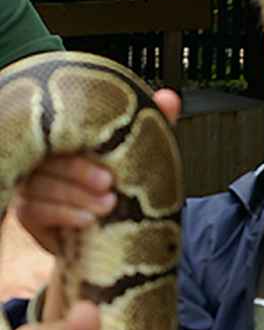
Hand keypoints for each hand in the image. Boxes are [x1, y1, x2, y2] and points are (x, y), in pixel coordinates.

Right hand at [13, 88, 180, 253]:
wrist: (110, 231)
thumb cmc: (121, 185)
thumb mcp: (140, 155)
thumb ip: (153, 125)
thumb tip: (169, 99)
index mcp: (67, 137)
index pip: (63, 128)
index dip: (80, 137)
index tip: (107, 156)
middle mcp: (44, 157)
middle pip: (49, 157)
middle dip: (79, 171)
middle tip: (108, 183)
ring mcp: (32, 184)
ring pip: (41, 184)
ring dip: (76, 196)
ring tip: (107, 205)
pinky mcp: (28, 212)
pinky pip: (35, 209)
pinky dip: (63, 214)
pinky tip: (87, 221)